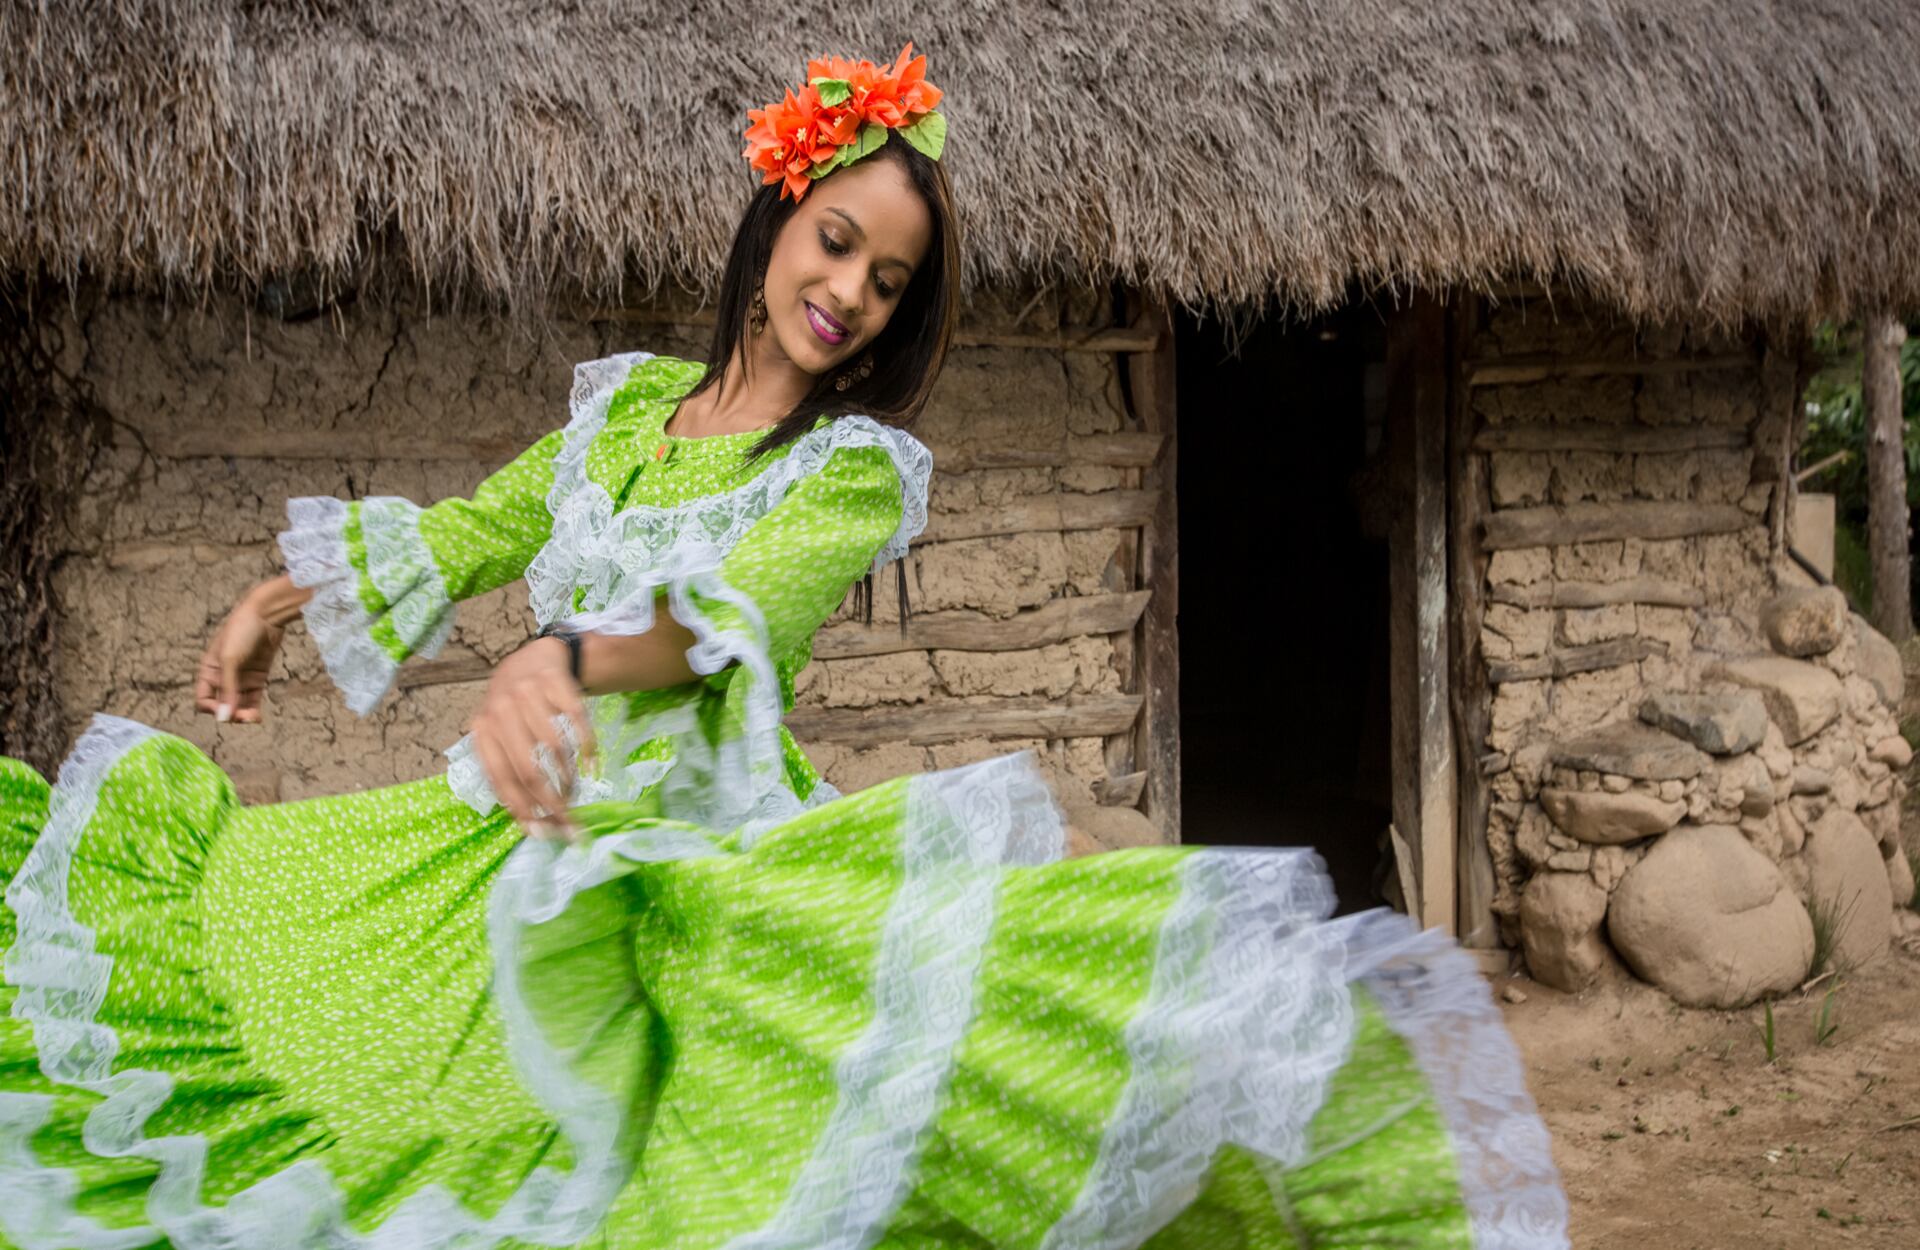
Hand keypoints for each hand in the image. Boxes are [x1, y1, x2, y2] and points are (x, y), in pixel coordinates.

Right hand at [194, 597, 283, 722]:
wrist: (266, 614)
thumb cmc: (241, 631)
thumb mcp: (230, 659)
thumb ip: (228, 688)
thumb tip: (224, 718)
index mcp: (208, 671)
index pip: (204, 700)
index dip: (212, 709)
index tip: (225, 711)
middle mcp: (222, 677)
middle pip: (222, 705)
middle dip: (230, 714)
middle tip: (243, 717)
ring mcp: (241, 678)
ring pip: (238, 705)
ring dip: (243, 715)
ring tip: (252, 718)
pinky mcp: (257, 678)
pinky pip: (252, 700)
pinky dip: (253, 709)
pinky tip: (257, 717)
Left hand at [470, 636, 597, 841]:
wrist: (532, 659)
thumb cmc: (513, 709)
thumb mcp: (498, 734)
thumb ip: (506, 771)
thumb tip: (529, 824)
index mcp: (481, 730)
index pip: (501, 780)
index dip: (523, 811)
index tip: (544, 833)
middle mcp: (501, 711)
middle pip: (529, 770)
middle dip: (552, 804)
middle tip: (570, 824)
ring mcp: (528, 694)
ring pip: (554, 749)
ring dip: (569, 778)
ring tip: (575, 792)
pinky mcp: (555, 682)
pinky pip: (577, 723)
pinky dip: (588, 749)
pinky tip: (591, 767)